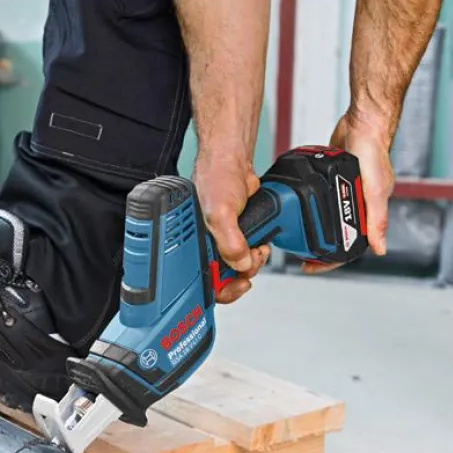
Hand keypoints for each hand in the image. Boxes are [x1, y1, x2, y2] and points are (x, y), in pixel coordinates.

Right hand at [192, 153, 270, 302]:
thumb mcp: (220, 213)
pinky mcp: (237, 235)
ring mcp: (222, 241)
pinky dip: (257, 253)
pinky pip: (247, 254)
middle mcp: (205, 245)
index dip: (221, 289)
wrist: (234, 162)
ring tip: (256, 250)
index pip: (203, 281)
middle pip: (223, 277)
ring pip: (238, 267)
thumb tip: (241, 263)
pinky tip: (259, 243)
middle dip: (241, 274)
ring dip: (252, 263)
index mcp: (193, 244)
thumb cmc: (216, 179)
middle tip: (249, 262)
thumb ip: (230, 242)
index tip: (237, 286)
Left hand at [302, 110, 394, 274]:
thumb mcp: (375, 189)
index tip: (312, 267)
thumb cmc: (374, 151)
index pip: (351, 245)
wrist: (363, 122)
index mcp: (370, 210)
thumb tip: (380, 248)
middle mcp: (357, 203)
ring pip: (326, 217)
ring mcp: (344, 190)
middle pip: (335, 234)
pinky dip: (309, 206)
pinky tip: (297, 210)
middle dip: (317, 248)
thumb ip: (377, 219)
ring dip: (312, 228)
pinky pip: (320, 198)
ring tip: (294, 238)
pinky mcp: (333, 178)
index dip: (331, 261)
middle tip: (297, 256)